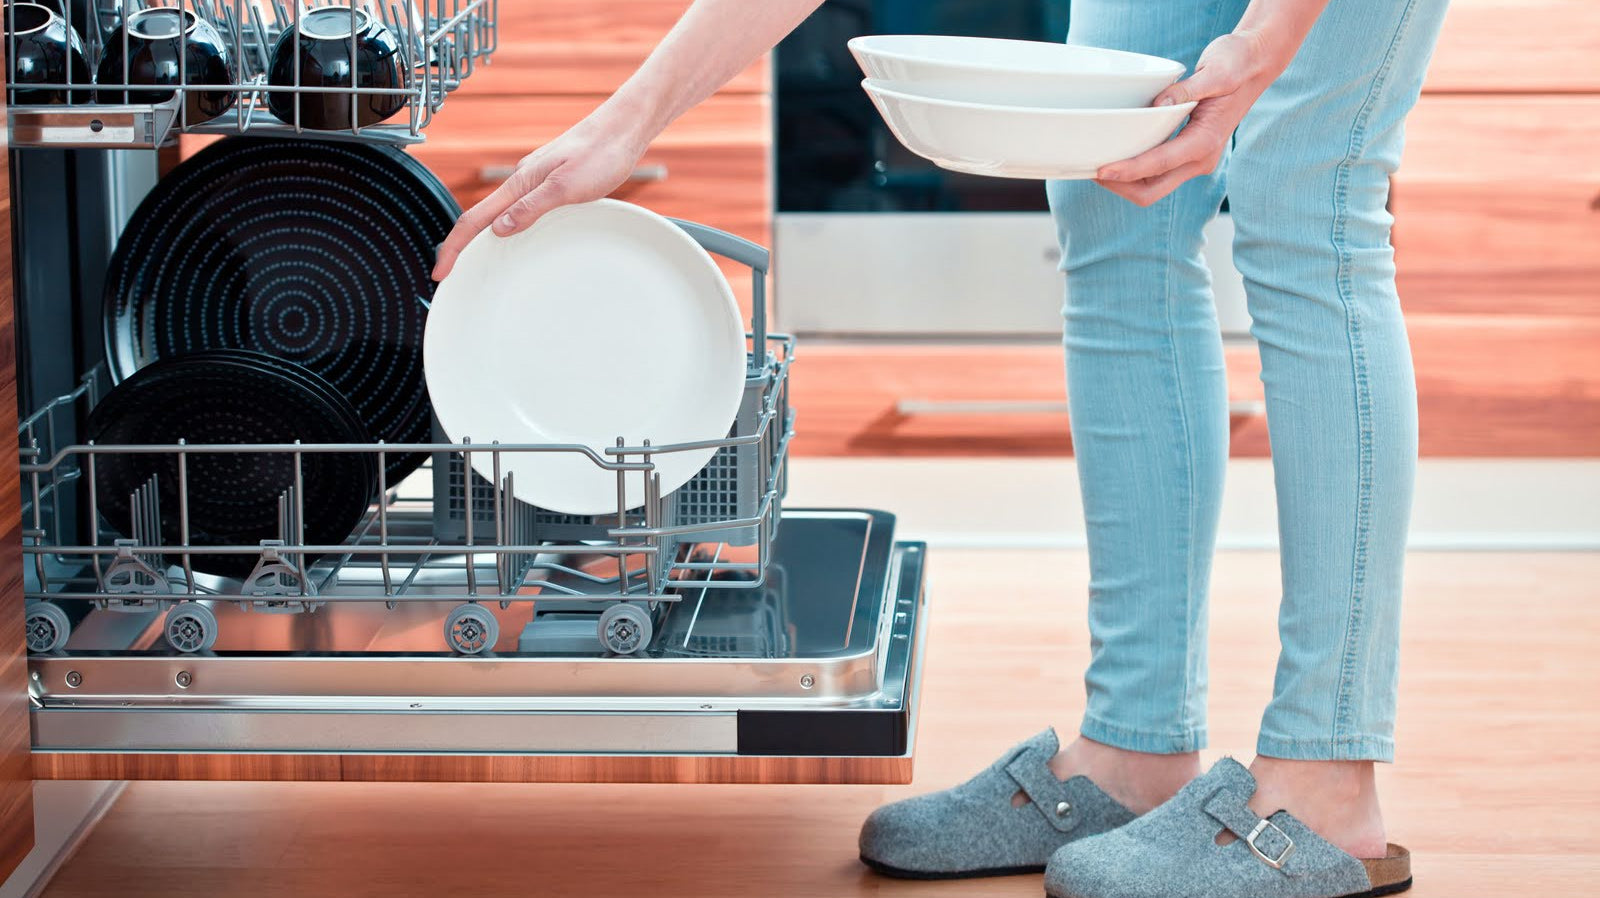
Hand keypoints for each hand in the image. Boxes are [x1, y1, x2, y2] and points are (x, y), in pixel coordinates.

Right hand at [432, 110, 650, 279]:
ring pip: (500, 212)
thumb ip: (531, 208)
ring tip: (474, 261)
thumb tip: (499, 229)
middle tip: (449, 272)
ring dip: (482, 236)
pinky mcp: (551, 182)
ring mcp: (536, 181)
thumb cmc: (600, 154)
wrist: (623, 129)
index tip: (440, 271)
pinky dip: (507, 225)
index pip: (475, 218)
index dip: (454, 247)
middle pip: (481, 216)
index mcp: (521, 182)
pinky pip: (520, 208)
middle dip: (461, 244)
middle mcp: (523, 180)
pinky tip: (514, 235)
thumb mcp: (565, 187)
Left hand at [1094, 30, 1286, 205]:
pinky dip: (1135, 172)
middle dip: (1120, 186)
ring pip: (1152, 187)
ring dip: (1125, 182)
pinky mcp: (1188, 155)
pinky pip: (1156, 174)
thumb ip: (1187, 90)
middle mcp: (1201, 159)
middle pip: (1151, 191)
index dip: (1127, 170)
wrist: (1255, 63)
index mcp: (1205, 142)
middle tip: (1091, 170)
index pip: (1158, 165)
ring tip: (1098, 165)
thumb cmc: (1236, 64)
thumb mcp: (1215, 71)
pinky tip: (1118, 156)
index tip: (1101, 171)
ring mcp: (1195, 160)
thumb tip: (1158, 106)